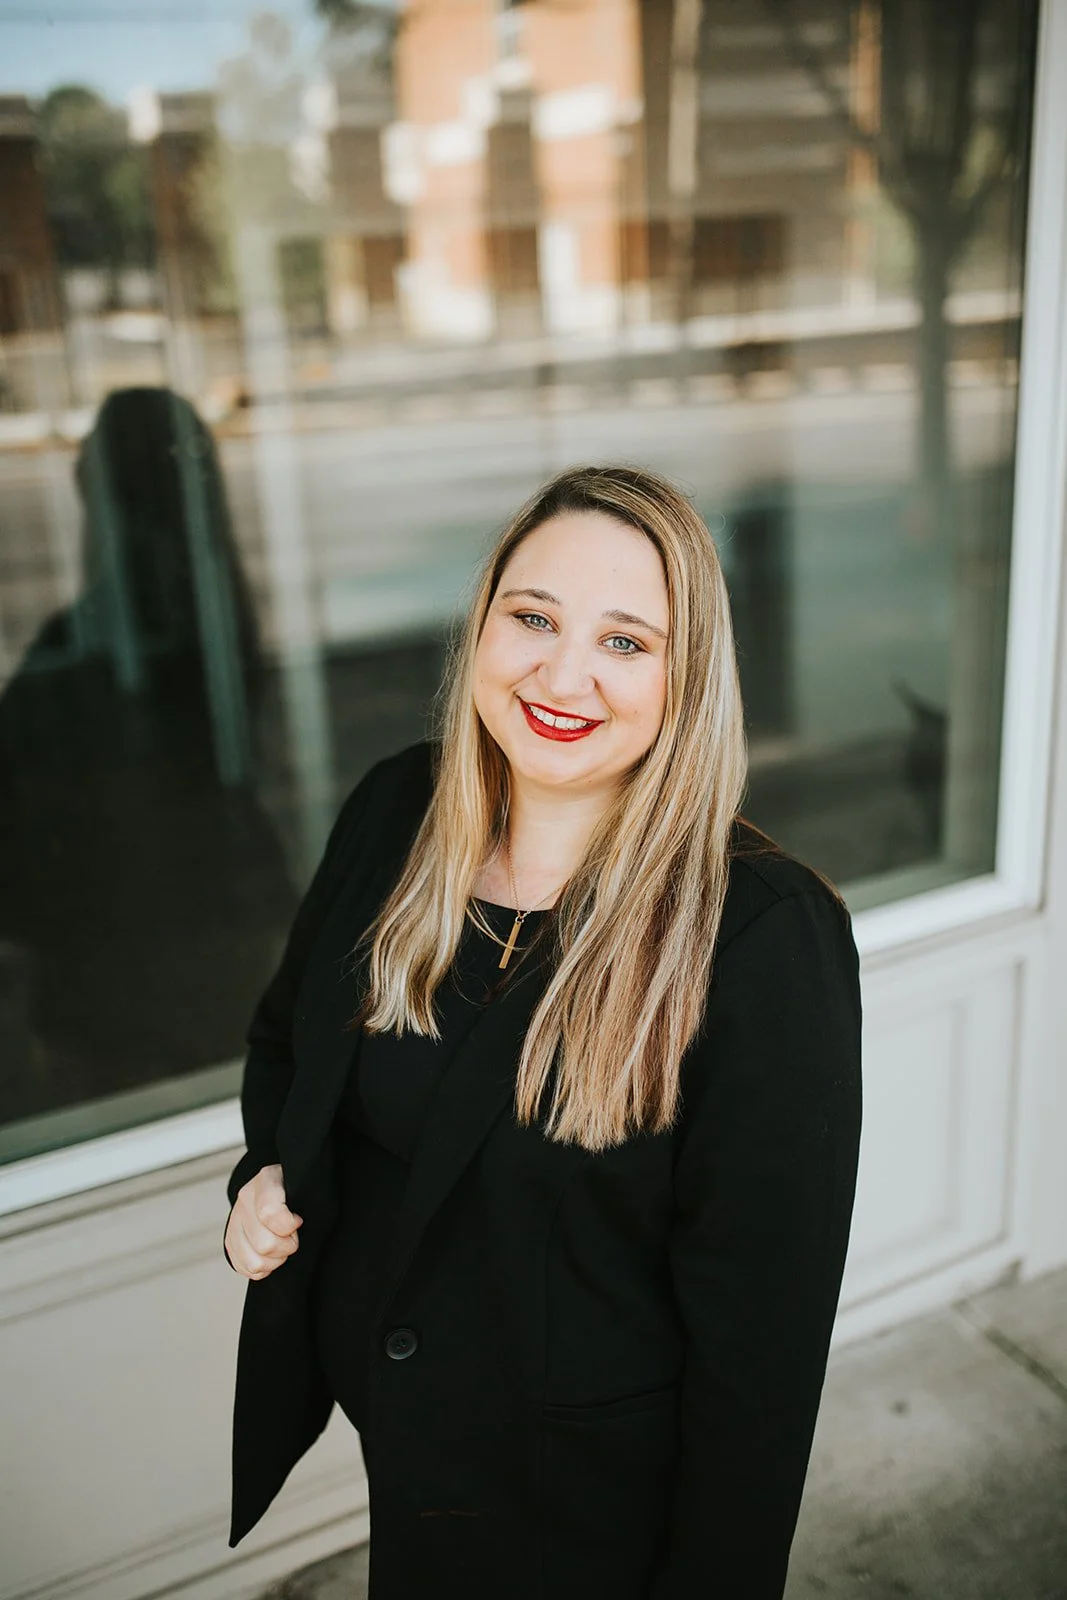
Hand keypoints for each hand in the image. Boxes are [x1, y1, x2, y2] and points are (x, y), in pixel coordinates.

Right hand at [224, 1163, 302, 1279]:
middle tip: (292, 1236)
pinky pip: (247, 1269)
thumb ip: (308, 1197)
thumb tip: (298, 1223)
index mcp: (266, 1180)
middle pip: (265, 1244)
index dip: (289, 1225)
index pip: (270, 1212)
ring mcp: (235, 1221)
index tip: (298, 1222)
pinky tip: (271, 1254)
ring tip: (282, 1246)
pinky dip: (264, 1268)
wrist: (280, 1189)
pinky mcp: (231, 1242)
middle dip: (287, 1247)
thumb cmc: (297, 1189)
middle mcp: (246, 1200)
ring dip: (275, 1261)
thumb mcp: (306, 1185)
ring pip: (255, 1262)